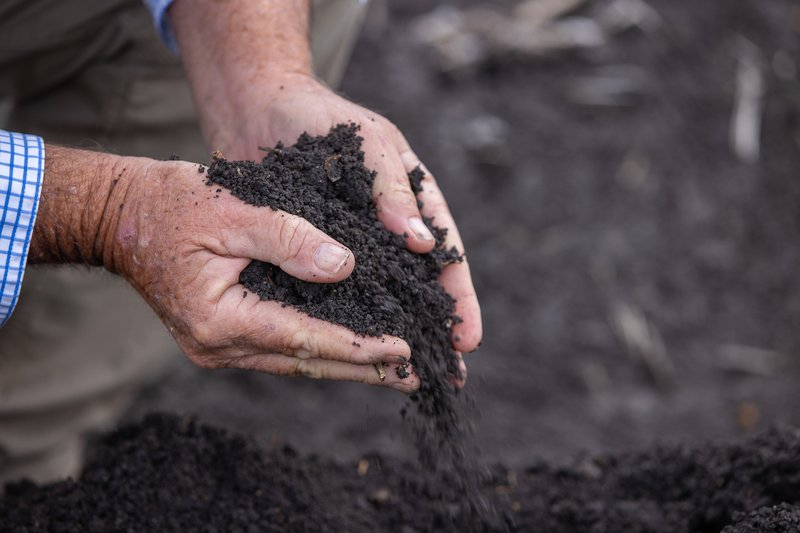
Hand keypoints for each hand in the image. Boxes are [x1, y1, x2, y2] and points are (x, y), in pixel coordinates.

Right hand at [30, 147, 418, 391]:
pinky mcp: (222, 339)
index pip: (306, 338)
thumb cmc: (171, 204)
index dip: (359, 345)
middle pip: (307, 361)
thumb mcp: (233, 210)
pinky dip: (320, 349)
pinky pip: (281, 349)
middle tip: (417, 375)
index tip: (406, 349)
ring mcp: (217, 348)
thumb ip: (289, 238)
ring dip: (347, 364)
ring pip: (296, 362)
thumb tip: (343, 266)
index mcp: (219, 318)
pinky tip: (352, 351)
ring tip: (396, 371)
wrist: (118, 216)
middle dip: (364, 368)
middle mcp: (218, 346)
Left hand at [211, 74, 482, 360]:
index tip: (469, 339)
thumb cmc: (319, 116)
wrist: (255, 109)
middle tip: (448, 376)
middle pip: (416, 288)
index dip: (458, 298)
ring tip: (404, 376)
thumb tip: (424, 245)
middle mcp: (383, 231)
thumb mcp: (367, 143)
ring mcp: (346, 245)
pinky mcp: (307, 254)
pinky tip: (345, 350)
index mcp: (410, 202)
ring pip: (375, 297)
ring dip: (390, 334)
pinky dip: (340, 320)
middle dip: (433, 330)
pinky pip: (328, 293)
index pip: (445, 255)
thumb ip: (394, 189)